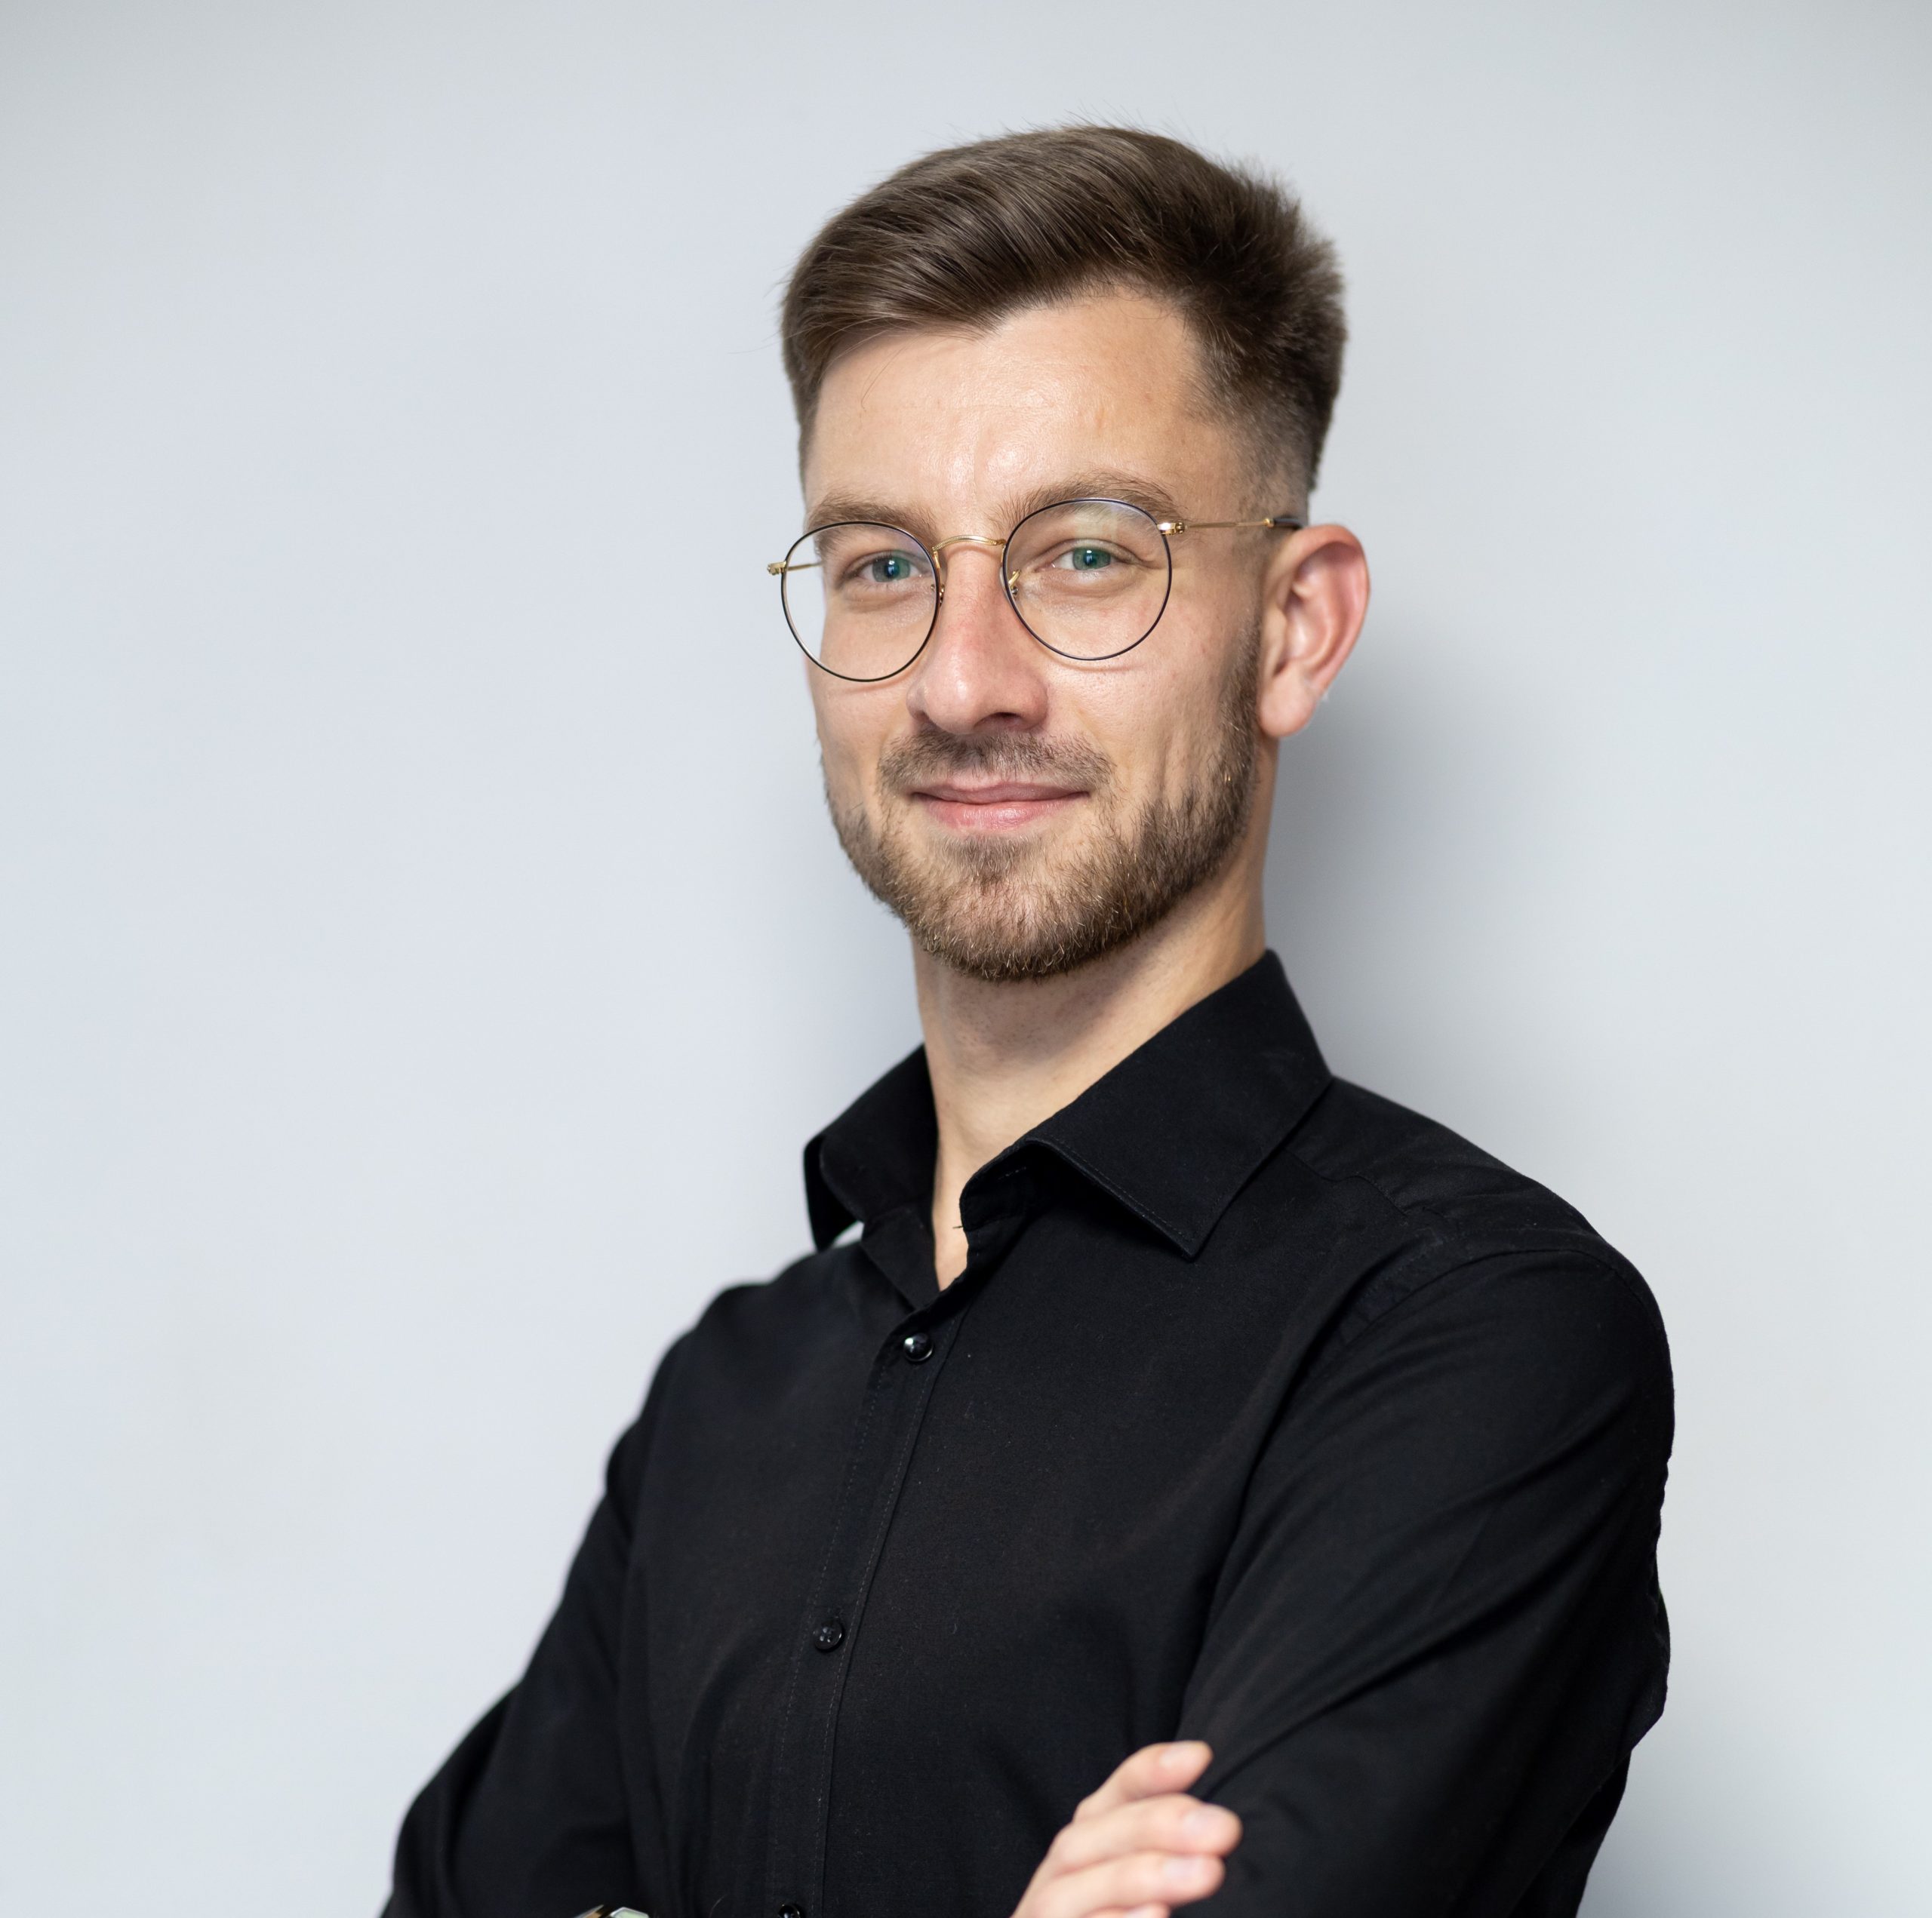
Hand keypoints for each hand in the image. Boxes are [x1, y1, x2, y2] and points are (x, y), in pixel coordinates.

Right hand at [1012, 1741, 1241, 1917]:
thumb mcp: (1139, 1888)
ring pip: (1068, 1896)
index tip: (1202, 1756)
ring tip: (1205, 1873)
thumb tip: (1225, 1826)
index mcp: (1081, 1857)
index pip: (1107, 1799)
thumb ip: (1167, 1859)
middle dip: (1155, 1827)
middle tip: (1224, 1827)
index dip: (1149, 1773)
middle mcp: (1053, 1888)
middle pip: (1086, 1841)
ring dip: (1136, 1878)